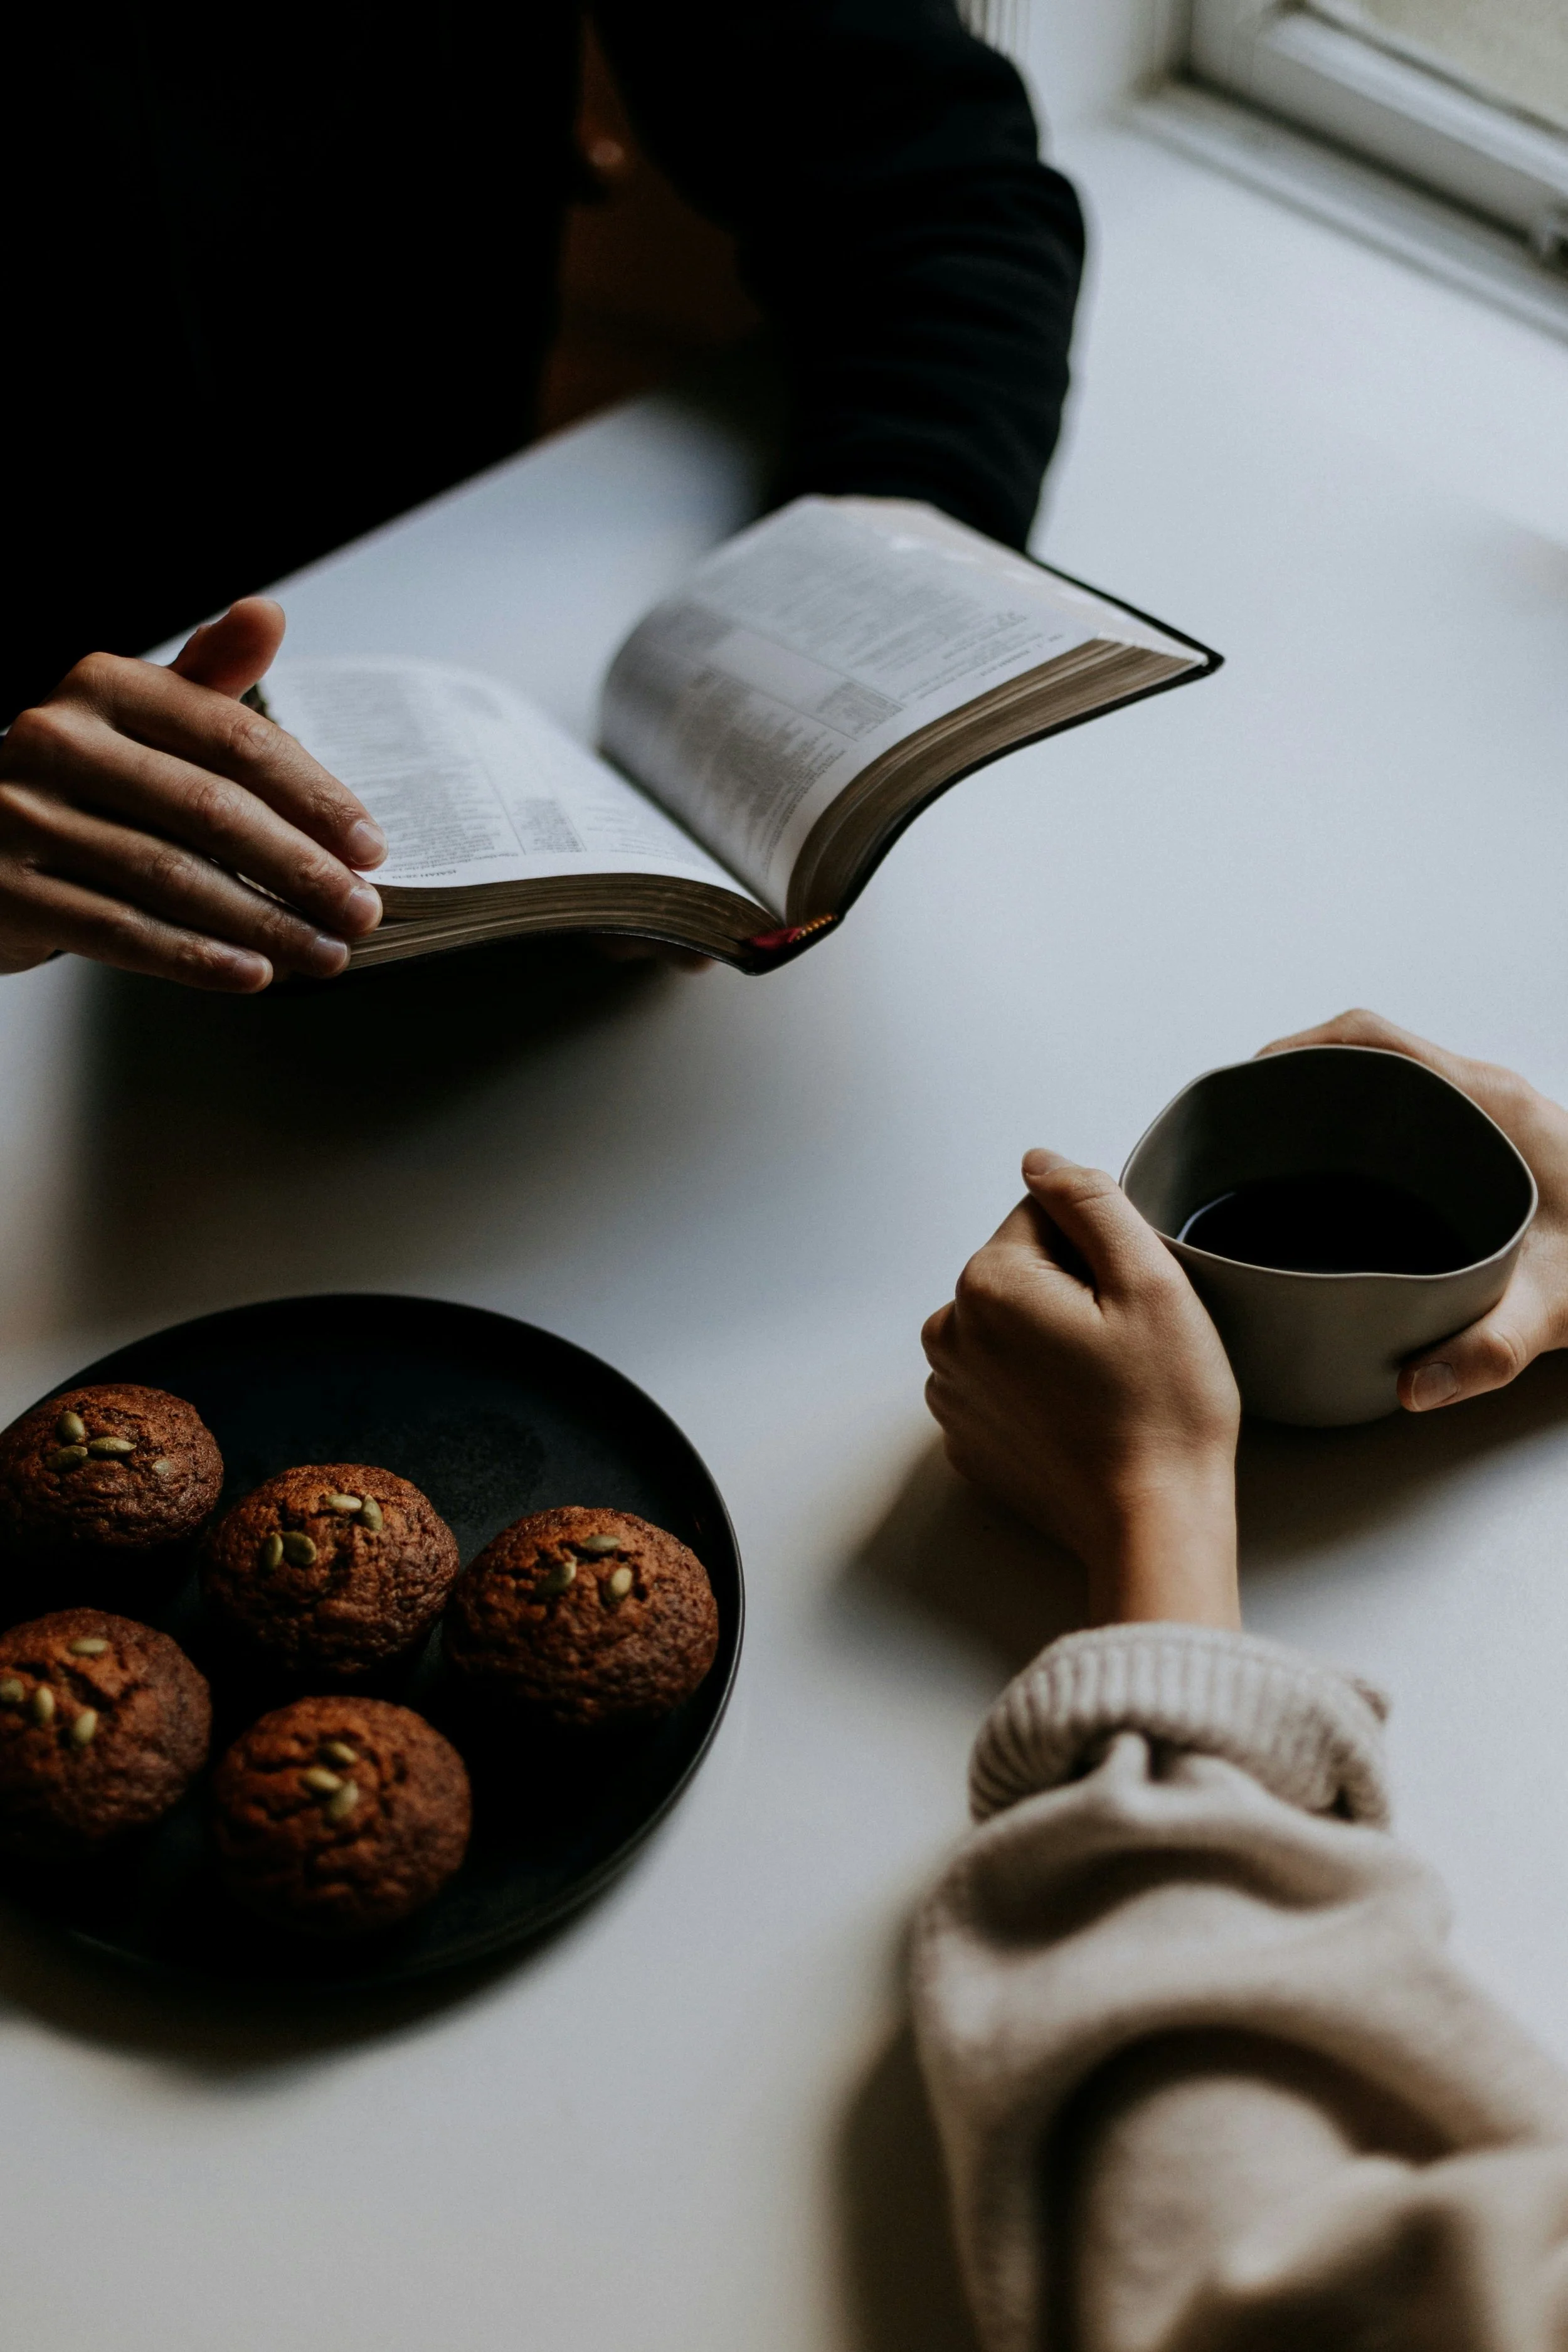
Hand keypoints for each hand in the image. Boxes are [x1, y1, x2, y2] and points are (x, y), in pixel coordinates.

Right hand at [0, 600, 386, 991]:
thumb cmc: (79, 779)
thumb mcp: (138, 715)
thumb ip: (207, 677)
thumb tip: (265, 615)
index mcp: (101, 686)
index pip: (234, 739)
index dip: (313, 797)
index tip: (369, 846)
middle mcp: (55, 741)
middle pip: (211, 812)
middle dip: (301, 870)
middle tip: (360, 909)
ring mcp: (22, 817)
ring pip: (172, 878)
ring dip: (263, 923)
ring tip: (324, 952)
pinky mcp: (8, 891)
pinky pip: (121, 932)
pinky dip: (196, 959)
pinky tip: (252, 974)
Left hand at [922, 1151, 1241, 1626]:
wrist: (1152, 1524)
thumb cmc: (1163, 1411)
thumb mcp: (1149, 1280)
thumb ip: (1090, 1201)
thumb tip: (1040, 1161)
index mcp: (987, 1285)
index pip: (1044, 1216)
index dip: (1102, 1250)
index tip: (1129, 1301)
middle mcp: (949, 1334)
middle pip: (1024, 1270)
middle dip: (1074, 1291)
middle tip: (1126, 1347)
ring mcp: (951, 1393)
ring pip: (1013, 1325)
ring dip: (1054, 1338)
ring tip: (1107, 1385)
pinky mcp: (968, 1438)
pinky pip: (1004, 1380)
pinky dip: (1039, 1387)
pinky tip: (1084, 1416)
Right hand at [1261, 1009, 1567, 1412]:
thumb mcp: (1557, 1310)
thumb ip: (1485, 1351)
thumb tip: (1409, 1386)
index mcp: (1487, 1104)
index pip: (1371, 1040)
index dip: (1296, 1049)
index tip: (1247, 1081)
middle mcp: (1487, 1094)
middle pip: (1368, 1052)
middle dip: (1299, 1079)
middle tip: (1246, 1126)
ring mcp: (1494, 1111)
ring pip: (1392, 1078)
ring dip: (1335, 1101)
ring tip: (1277, 1151)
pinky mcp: (1499, 1137)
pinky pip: (1416, 1108)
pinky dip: (1370, 1125)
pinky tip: (1347, 1182)